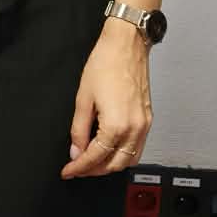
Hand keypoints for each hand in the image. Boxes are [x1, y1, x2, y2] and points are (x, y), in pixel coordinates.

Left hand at [61, 22, 151, 179]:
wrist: (126, 45)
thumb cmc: (106, 64)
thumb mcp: (83, 99)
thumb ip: (79, 129)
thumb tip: (76, 150)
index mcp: (116, 125)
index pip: (95, 157)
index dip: (79, 167)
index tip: (68, 171)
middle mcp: (134, 128)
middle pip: (114, 164)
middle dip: (93, 170)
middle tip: (77, 168)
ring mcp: (144, 124)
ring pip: (129, 160)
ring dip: (110, 165)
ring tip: (92, 162)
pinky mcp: (148, 119)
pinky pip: (138, 147)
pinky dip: (123, 155)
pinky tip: (110, 150)